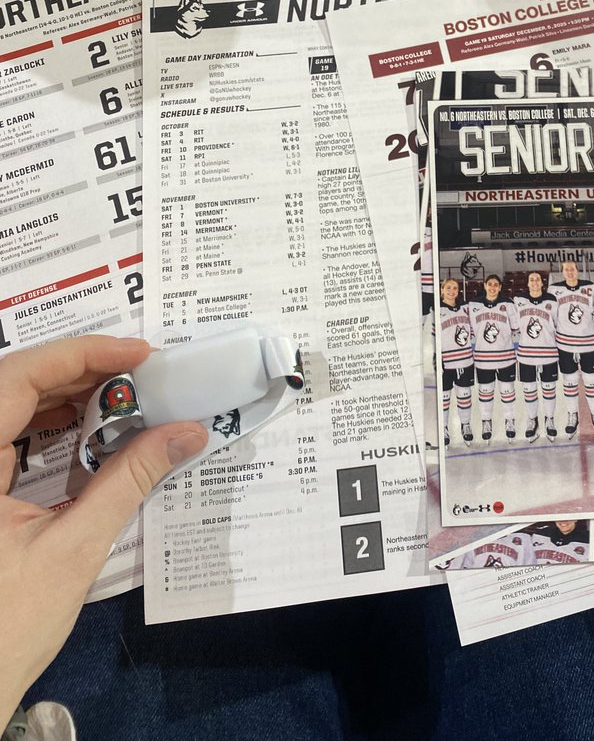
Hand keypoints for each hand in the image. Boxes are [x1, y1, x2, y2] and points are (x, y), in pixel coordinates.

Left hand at [0, 335, 206, 721]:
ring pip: (10, 406)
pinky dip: (50, 426)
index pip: (20, 377)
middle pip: (15, 383)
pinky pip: (7, 436)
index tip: (139, 354)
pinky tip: (90, 430)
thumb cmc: (6, 628)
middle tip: (144, 372)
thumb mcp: (73, 549)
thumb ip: (129, 482)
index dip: (81, 354)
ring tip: (126, 395)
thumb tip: (187, 434)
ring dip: (67, 395)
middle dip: (81, 370)